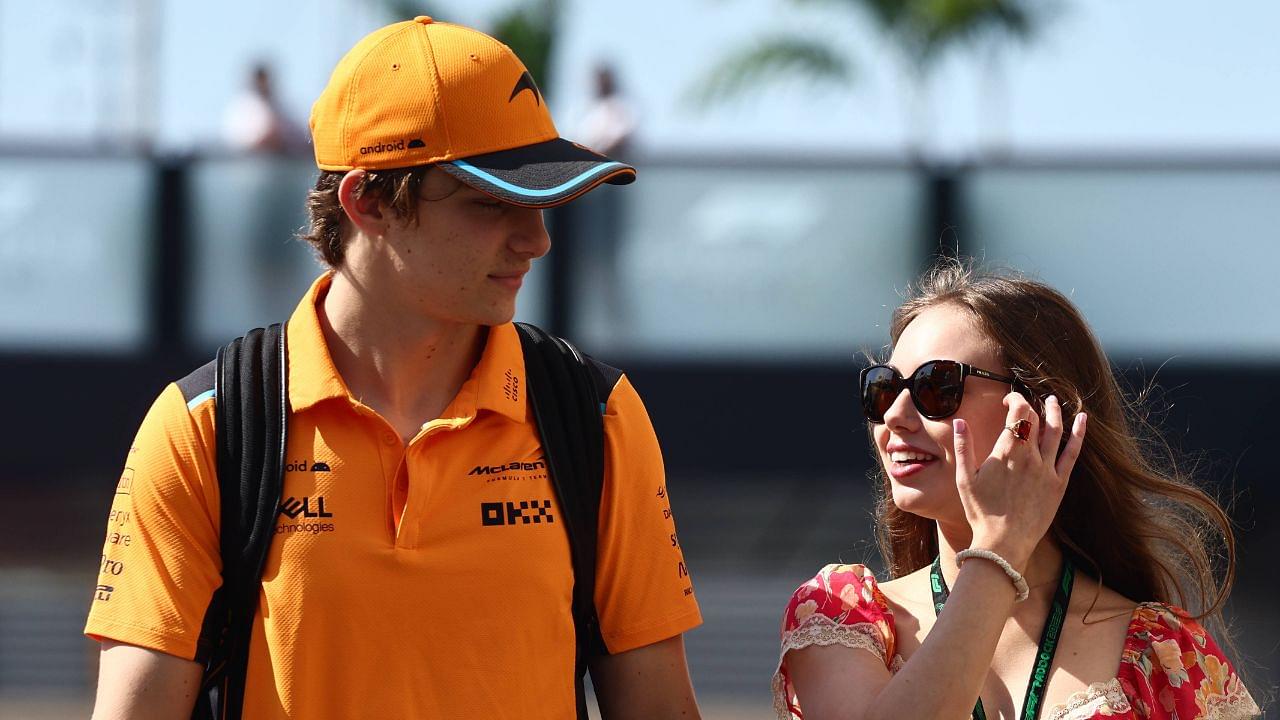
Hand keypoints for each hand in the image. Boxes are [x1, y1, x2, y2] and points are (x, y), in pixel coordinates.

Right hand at [952, 394, 1085, 571]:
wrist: (1003, 542)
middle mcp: (1029, 456)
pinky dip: (1079, 434)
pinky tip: (1082, 420)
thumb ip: (963, 447)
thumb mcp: (964, 478)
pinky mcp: (1059, 483)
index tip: (1007, 400)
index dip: (1015, 399)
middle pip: (1036, 418)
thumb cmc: (981, 512)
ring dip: (1055, 412)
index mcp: (1006, 451)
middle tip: (1023, 404)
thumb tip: (959, 422)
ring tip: (1053, 401)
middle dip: (1030, 405)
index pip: (1018, 411)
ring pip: (1056, 431)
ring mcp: (1047, 469)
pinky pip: (1072, 453)